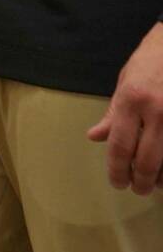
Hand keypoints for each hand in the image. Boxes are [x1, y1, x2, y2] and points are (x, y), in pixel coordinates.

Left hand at [88, 24, 162, 196]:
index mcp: (131, 101)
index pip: (119, 146)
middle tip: (137, 189)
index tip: (118, 183)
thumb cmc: (150, 63)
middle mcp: (157, 111)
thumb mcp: (124, 83)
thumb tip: (96, 137)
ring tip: (155, 183)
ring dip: (162, 179)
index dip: (117, 170)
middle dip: (140, 181)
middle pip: (147, 160)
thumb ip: (113, 114)